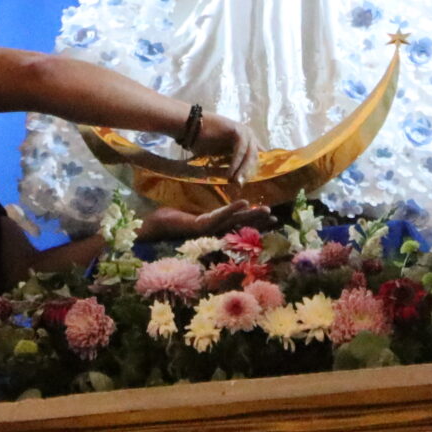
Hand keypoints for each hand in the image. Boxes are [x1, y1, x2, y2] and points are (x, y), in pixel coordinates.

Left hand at [140, 202, 274, 241]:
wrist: (154, 225)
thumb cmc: (170, 218)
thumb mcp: (192, 212)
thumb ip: (204, 210)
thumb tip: (214, 202)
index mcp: (214, 225)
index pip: (238, 222)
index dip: (255, 220)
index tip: (271, 218)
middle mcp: (214, 229)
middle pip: (241, 224)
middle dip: (259, 222)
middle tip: (277, 219)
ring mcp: (208, 229)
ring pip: (234, 221)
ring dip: (252, 216)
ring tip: (267, 211)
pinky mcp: (200, 226)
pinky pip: (219, 216)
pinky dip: (232, 209)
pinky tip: (245, 202)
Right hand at [188, 110, 256, 182]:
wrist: (191, 127)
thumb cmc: (204, 142)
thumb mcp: (222, 156)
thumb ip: (232, 164)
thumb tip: (238, 182)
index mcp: (248, 141)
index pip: (256, 159)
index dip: (251, 172)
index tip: (244, 184)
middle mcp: (250, 136)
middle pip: (255, 159)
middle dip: (247, 173)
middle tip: (239, 185)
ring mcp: (246, 132)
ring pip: (249, 156)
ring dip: (241, 170)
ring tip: (235, 182)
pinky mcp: (238, 131)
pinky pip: (240, 151)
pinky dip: (235, 163)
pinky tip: (229, 173)